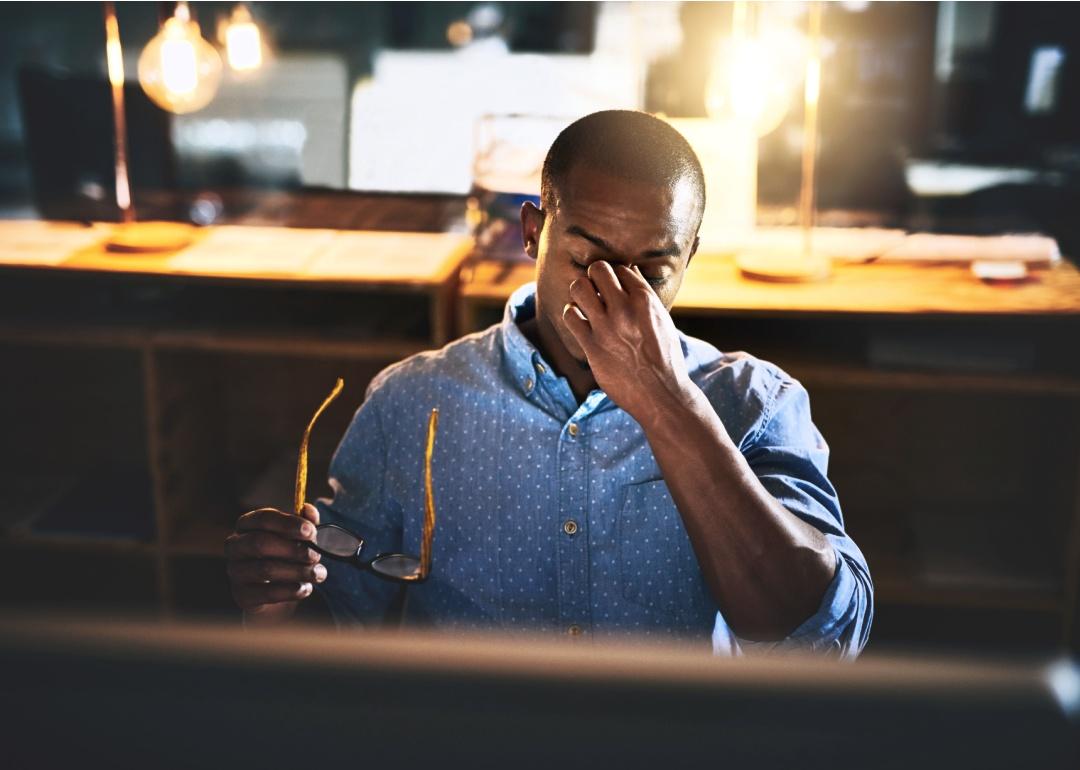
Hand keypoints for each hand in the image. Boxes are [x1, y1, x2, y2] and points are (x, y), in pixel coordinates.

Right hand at [225, 503, 325, 623]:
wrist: (275, 594)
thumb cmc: (286, 557)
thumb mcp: (298, 538)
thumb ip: (304, 523)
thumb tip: (308, 509)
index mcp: (247, 524)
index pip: (263, 518)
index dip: (288, 523)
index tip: (311, 531)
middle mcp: (235, 546)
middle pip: (260, 543)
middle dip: (293, 549)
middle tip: (316, 555)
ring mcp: (235, 571)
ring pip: (266, 569)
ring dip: (298, 571)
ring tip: (318, 574)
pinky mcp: (241, 595)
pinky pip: (268, 593)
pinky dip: (292, 591)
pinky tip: (306, 588)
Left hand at [562, 261, 693, 421]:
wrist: (661, 394)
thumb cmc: (664, 357)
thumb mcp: (663, 320)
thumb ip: (644, 295)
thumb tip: (629, 270)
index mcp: (646, 301)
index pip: (621, 268)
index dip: (616, 276)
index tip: (615, 288)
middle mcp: (625, 309)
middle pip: (598, 269)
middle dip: (595, 276)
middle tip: (597, 290)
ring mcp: (607, 327)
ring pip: (579, 288)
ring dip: (580, 292)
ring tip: (586, 303)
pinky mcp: (592, 346)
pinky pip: (570, 315)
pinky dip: (572, 314)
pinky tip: (580, 321)